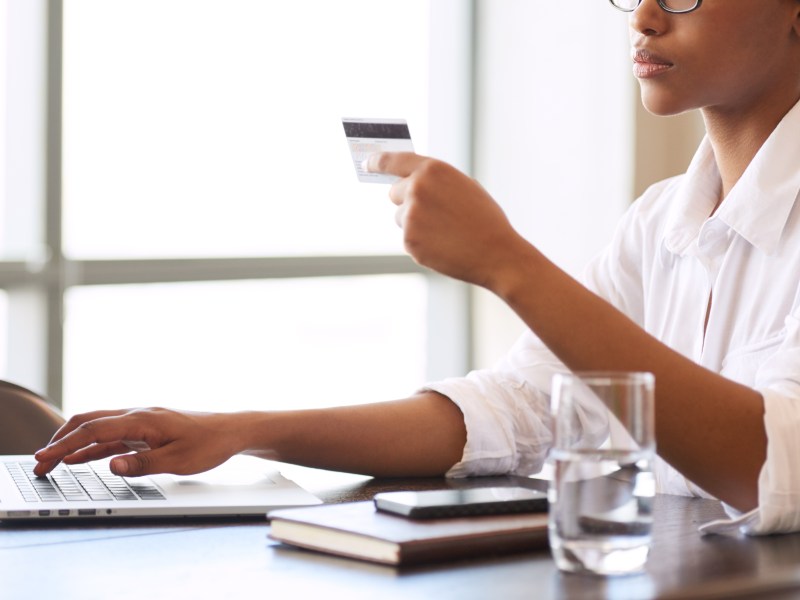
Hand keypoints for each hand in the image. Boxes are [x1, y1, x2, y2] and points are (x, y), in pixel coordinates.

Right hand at [33, 407, 241, 476]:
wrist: (232, 431)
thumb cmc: (210, 443)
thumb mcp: (178, 460)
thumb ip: (143, 463)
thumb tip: (110, 465)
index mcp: (143, 420)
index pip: (94, 430)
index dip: (65, 444)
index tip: (44, 458)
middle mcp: (138, 416)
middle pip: (89, 423)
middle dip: (61, 441)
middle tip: (40, 463)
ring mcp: (142, 422)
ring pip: (98, 429)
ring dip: (73, 444)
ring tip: (51, 462)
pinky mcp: (147, 430)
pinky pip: (113, 437)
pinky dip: (92, 447)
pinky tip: (79, 458)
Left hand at [366, 152, 531, 290]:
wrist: (497, 254)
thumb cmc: (485, 220)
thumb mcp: (464, 187)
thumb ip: (435, 182)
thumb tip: (410, 183)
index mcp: (432, 170)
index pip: (392, 160)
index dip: (377, 161)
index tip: (367, 163)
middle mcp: (416, 189)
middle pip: (393, 193)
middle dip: (406, 201)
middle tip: (432, 212)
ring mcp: (410, 216)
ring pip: (400, 218)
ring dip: (415, 224)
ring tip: (445, 232)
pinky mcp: (409, 241)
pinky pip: (408, 238)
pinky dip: (421, 243)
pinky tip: (443, 245)